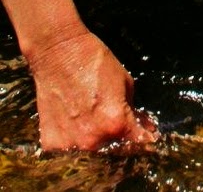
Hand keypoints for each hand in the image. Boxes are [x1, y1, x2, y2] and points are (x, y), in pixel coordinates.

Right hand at [29, 29, 158, 151]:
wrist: (60, 54)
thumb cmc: (96, 63)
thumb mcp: (126, 83)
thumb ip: (134, 111)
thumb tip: (144, 127)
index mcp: (116, 123)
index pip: (139, 144)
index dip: (145, 139)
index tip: (146, 136)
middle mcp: (93, 140)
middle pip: (116, 151)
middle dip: (121, 139)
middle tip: (116, 121)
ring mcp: (70, 145)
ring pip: (93, 153)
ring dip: (97, 141)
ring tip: (93, 117)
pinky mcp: (52, 143)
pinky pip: (70, 149)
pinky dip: (75, 139)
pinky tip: (75, 120)